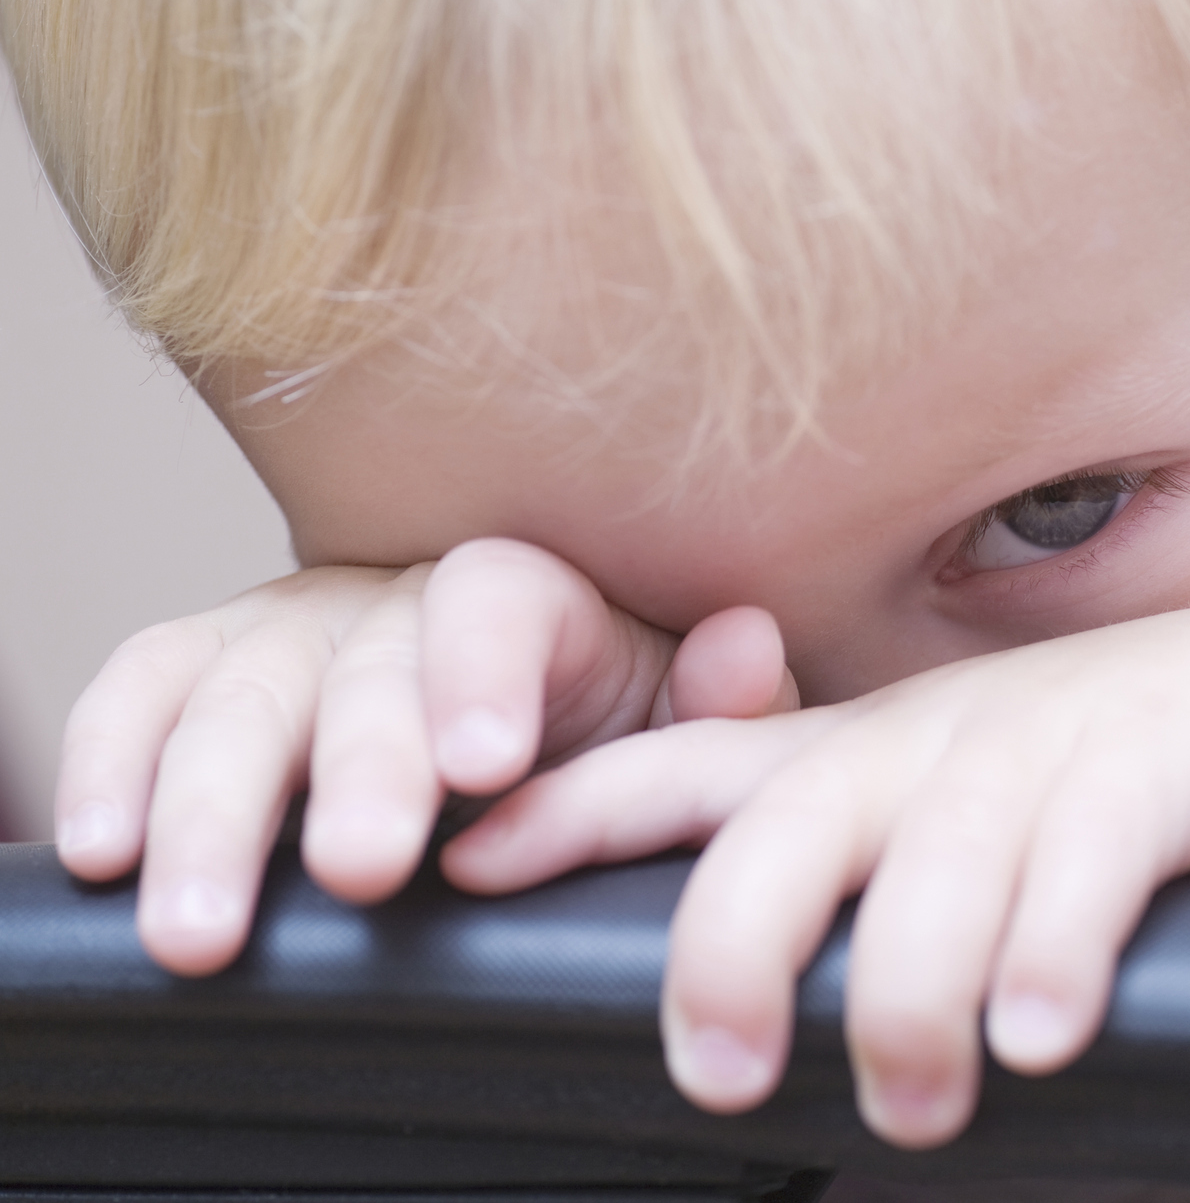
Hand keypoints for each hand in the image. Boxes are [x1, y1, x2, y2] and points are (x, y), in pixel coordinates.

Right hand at [54, 537, 794, 975]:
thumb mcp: (679, 724)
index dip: (482, 675)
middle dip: (353, 770)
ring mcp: (296, 634)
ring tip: (206, 928)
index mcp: (525, 601)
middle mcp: (396, 602)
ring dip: (213, 812)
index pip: (498, 603)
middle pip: (361, 665)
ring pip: (237, 696)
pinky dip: (112, 763)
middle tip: (361, 870)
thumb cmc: (605, 729)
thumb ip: (713, 703)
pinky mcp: (211, 674)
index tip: (483, 767)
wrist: (519, 716)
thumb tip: (747, 648)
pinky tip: (102, 852)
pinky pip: (146, 693)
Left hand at [444, 599, 1189, 1147]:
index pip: (694, 767)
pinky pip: (1094, 847)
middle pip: (791, 820)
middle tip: (723, 1072)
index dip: (577, 805)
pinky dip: (1058, 944)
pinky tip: (1047, 1034)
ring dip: (911, 987)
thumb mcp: (962, 830)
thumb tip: (764, 1041)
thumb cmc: (1113, 792)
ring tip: (918, 1103)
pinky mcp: (1169, 756)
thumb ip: (860, 905)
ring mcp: (1052, 741)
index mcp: (873, 758)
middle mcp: (939, 743)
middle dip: (729, 938)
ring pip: (939, 855)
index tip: (465, 862)